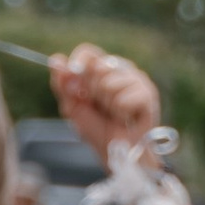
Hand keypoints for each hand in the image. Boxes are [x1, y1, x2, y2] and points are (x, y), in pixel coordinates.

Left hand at [50, 44, 160, 160]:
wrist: (116, 151)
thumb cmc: (97, 129)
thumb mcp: (73, 107)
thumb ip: (63, 84)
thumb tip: (55, 60)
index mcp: (102, 68)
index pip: (88, 52)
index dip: (77, 65)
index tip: (75, 86)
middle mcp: (121, 69)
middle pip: (98, 66)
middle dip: (92, 92)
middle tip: (100, 106)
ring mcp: (136, 79)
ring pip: (109, 83)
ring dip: (107, 104)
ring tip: (114, 113)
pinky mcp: (148, 93)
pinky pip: (123, 99)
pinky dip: (120, 112)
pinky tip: (126, 117)